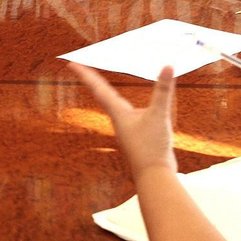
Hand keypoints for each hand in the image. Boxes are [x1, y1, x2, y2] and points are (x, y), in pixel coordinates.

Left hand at [69, 63, 178, 177]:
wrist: (154, 176)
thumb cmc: (152, 148)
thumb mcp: (159, 115)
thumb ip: (163, 91)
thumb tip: (168, 66)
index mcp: (119, 113)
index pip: (99, 88)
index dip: (86, 75)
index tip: (72, 64)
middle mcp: (119, 119)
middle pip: (102, 94)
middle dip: (92, 80)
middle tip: (82, 69)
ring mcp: (127, 127)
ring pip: (112, 105)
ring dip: (105, 92)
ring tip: (100, 83)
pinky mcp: (137, 135)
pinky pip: (126, 113)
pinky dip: (123, 103)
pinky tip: (131, 107)